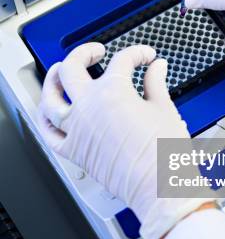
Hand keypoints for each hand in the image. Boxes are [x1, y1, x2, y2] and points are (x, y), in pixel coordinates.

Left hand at [37, 43, 213, 238]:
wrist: (160, 187)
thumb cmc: (164, 154)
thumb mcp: (164, 109)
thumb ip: (156, 83)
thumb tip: (157, 68)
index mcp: (113, 92)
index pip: (122, 60)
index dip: (137, 54)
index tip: (146, 57)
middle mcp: (88, 107)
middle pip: (72, 68)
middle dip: (84, 52)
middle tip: (96, 51)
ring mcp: (77, 130)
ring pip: (50, 98)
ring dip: (52, 80)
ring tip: (59, 71)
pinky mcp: (73, 152)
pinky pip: (49, 134)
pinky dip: (46, 120)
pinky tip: (49, 111)